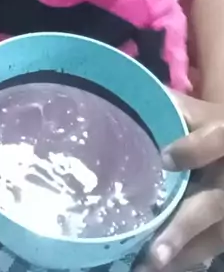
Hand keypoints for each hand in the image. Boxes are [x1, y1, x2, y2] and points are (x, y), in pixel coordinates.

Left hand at [140, 93, 223, 271]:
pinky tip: (160, 266)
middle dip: (183, 228)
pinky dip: (186, 258)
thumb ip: (169, 104)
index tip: (165, 158)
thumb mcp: (201, 114)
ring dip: (180, 253)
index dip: (193, 150)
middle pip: (213, 206)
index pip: (217, 140)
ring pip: (212, 236)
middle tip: (153, 253)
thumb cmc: (219, 128)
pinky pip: (211, 247)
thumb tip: (123, 84)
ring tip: (147, 266)